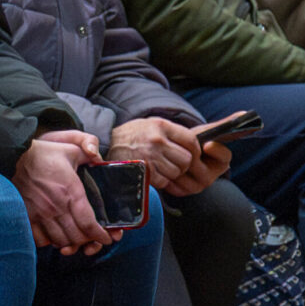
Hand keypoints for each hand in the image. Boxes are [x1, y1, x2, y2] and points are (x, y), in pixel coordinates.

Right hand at [16, 132, 110, 253]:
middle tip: (92, 238)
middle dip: (88, 241)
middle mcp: (56, 206)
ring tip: (74, 237)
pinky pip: (41, 240)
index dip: (100, 235)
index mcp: (71, 191)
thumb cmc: (44, 153)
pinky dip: (50, 242)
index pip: (88, 223)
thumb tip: (98, 157)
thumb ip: (89, 150)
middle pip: (76, 237)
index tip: (107, 237)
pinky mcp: (27, 216)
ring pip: (60, 241)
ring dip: (70, 243)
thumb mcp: (71, 148)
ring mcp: (40, 213)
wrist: (15, 156)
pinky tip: (55, 235)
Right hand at [111, 116, 228, 195]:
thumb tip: (195, 144)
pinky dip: (163, 181)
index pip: (191, 140)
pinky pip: (164, 181)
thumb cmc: (133, 134)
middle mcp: (157, 141)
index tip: (193, 154)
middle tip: (176, 163)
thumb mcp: (152, 124)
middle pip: (187, 159)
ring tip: (164, 168)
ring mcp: (150, 157)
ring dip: (173, 174)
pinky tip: (156, 174)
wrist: (108, 143)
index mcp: (162, 126)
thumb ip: (172, 132)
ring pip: (177, 172)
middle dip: (184, 165)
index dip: (196, 150)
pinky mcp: (144, 171)